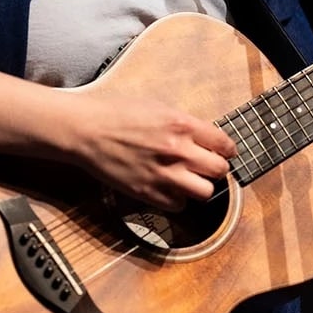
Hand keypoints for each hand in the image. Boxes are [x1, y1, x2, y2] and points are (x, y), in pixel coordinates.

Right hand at [64, 90, 236, 211]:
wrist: (85, 131)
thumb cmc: (116, 113)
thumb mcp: (157, 106)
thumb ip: (184, 123)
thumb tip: (204, 136)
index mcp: (182, 124)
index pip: (224, 144)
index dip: (227, 149)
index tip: (224, 152)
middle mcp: (177, 150)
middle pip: (220, 170)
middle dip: (217, 168)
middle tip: (208, 166)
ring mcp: (163, 174)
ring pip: (205, 192)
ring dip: (200, 186)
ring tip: (190, 180)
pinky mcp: (148, 193)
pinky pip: (178, 206)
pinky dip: (177, 199)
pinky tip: (169, 188)